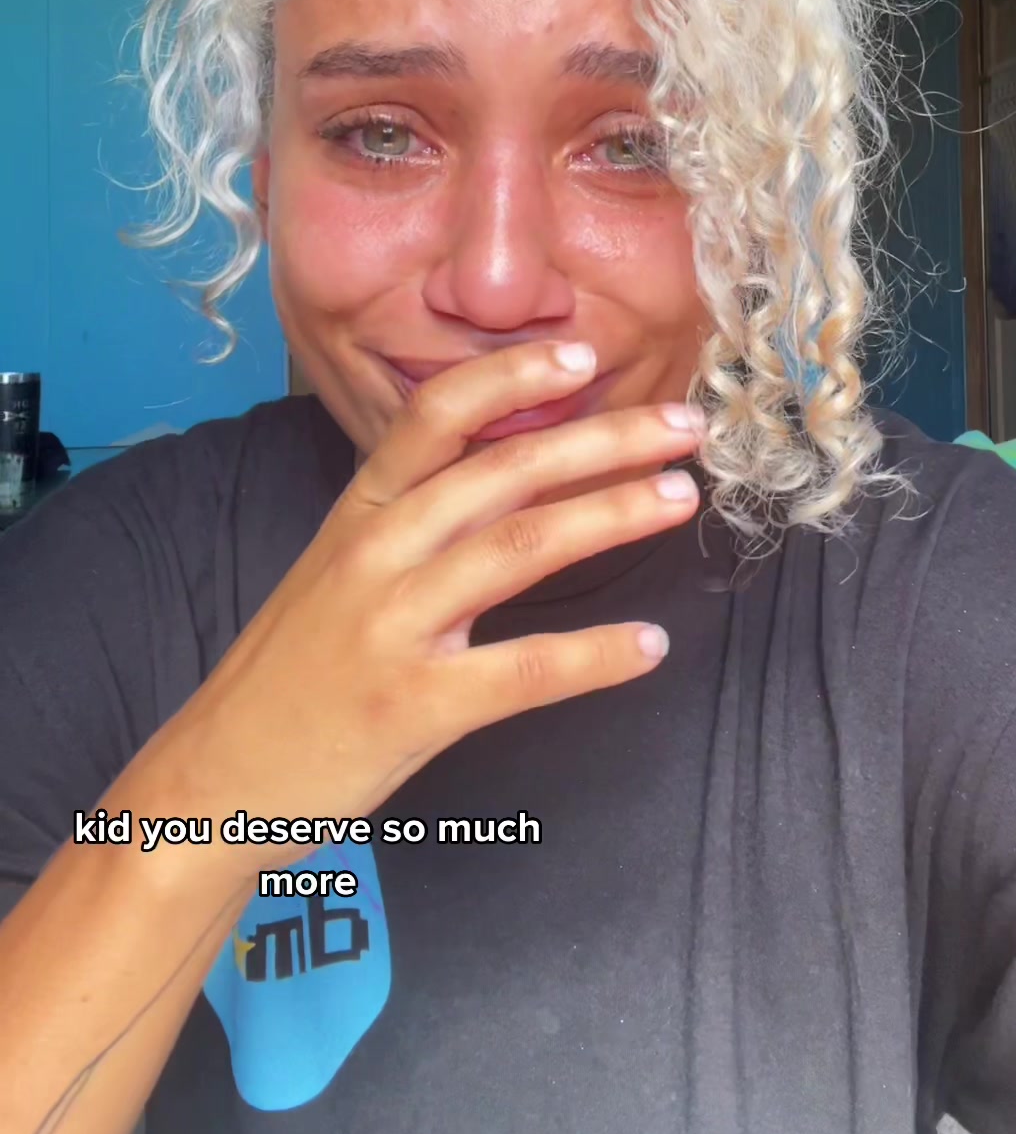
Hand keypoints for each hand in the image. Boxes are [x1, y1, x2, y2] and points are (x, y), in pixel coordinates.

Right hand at [154, 342, 702, 886]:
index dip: (511, 376)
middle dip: (603, 438)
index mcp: (358, 513)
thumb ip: (413, 522)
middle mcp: (374, 553)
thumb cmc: (290, 674)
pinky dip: (594, 655)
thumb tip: (513, 476)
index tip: (583, 354)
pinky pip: (522, 671)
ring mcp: (393, 627)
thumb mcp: (336, 573)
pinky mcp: (412, 705)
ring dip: (611, 514)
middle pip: (502, 470)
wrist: (215, 779)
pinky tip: (649, 645)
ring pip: (520, 548)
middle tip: (682, 424)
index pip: (436, 415)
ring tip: (680, 496)